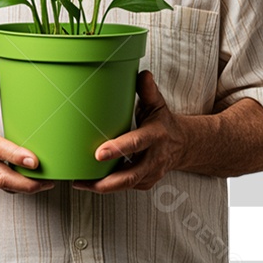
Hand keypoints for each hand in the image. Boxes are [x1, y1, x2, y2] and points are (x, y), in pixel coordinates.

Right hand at [0, 67, 55, 193]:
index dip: (16, 156)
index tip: (34, 160)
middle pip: (2, 177)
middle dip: (26, 182)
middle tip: (49, 180)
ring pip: (4, 186)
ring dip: (27, 188)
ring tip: (49, 183)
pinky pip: (4, 188)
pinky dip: (21, 189)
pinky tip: (38, 184)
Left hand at [72, 70, 185, 192]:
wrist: (183, 145)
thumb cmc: (163, 122)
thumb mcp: (157, 104)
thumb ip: (148, 91)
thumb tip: (143, 75)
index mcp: (156, 136)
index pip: (136, 143)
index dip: (118, 149)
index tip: (98, 153)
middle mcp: (154, 158)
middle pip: (130, 175)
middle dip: (106, 180)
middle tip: (81, 180)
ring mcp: (151, 173)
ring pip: (125, 185)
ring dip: (101, 186)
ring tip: (79, 182)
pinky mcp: (145, 183)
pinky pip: (125, 187)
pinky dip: (108, 187)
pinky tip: (90, 183)